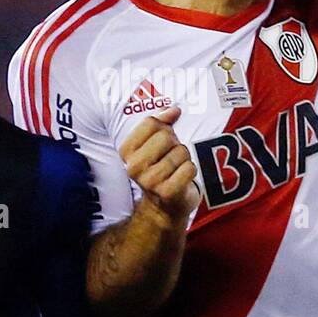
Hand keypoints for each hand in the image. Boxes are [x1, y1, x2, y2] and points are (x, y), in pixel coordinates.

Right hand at [120, 106, 200, 222]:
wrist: (163, 206)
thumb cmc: (160, 169)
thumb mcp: (153, 144)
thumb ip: (161, 123)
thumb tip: (174, 110)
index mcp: (126, 151)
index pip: (150, 123)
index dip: (164, 126)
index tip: (165, 137)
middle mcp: (134, 166)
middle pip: (166, 136)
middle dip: (175, 143)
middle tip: (171, 156)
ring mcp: (150, 181)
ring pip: (181, 152)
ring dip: (184, 159)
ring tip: (176, 169)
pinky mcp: (167, 192)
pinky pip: (189, 168)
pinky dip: (191, 170)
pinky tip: (183, 178)